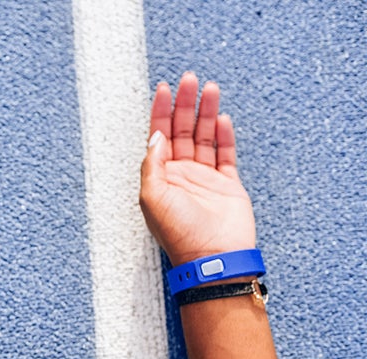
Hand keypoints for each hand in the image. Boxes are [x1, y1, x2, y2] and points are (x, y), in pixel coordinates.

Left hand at [140, 72, 255, 266]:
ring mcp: (205, 178)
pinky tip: (221, 118)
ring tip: (209, 88)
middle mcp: (181, 174)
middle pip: (182, 130)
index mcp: (159, 177)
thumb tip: (155, 136)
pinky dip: (224, 135)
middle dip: (184, 104)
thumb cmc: (178, 232)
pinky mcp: (228, 184)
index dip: (160, 111)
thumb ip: (152, 165)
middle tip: (189, 78)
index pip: (158, 136)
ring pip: (204, 136)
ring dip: (206, 112)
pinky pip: (226, 153)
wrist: (213, 257)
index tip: (163, 87)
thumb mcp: (152, 197)